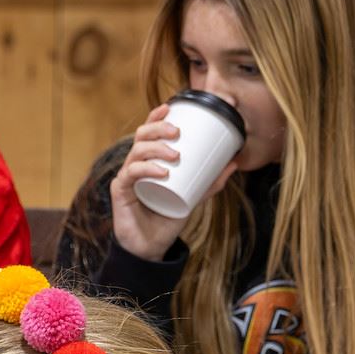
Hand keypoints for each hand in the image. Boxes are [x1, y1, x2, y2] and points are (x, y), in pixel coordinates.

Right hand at [107, 105, 239, 261]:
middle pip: (142, 136)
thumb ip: (211, 181)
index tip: (169, 107)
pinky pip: (131, 173)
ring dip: (156, 148)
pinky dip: (146, 169)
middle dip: (158, 128)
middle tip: (178, 132)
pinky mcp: (120, 191)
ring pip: (136, 151)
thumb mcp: (194, 197)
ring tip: (175, 155)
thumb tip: (234, 162)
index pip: (149, 132)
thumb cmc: (167, 218)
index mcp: (150, 161)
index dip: (157, 117)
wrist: (151, 246)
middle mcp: (136, 165)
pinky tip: (161, 172)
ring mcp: (126, 176)